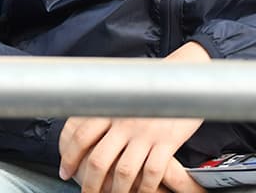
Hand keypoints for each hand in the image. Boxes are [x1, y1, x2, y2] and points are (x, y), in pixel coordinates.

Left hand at [58, 41, 211, 192]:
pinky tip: (142, 192)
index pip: (80, 136)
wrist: (190, 75)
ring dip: (116, 191)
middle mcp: (126, 120)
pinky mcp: (168, 141)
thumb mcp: (125, 89)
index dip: (69, 158)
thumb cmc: (156, 84)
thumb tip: (79, 123)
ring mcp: (147, 132)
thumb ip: (105, 105)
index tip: (66, 172)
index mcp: (112, 106)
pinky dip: (145, 188)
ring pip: (123, 172)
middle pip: (99, 161)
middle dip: (90, 184)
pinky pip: (151, 173)